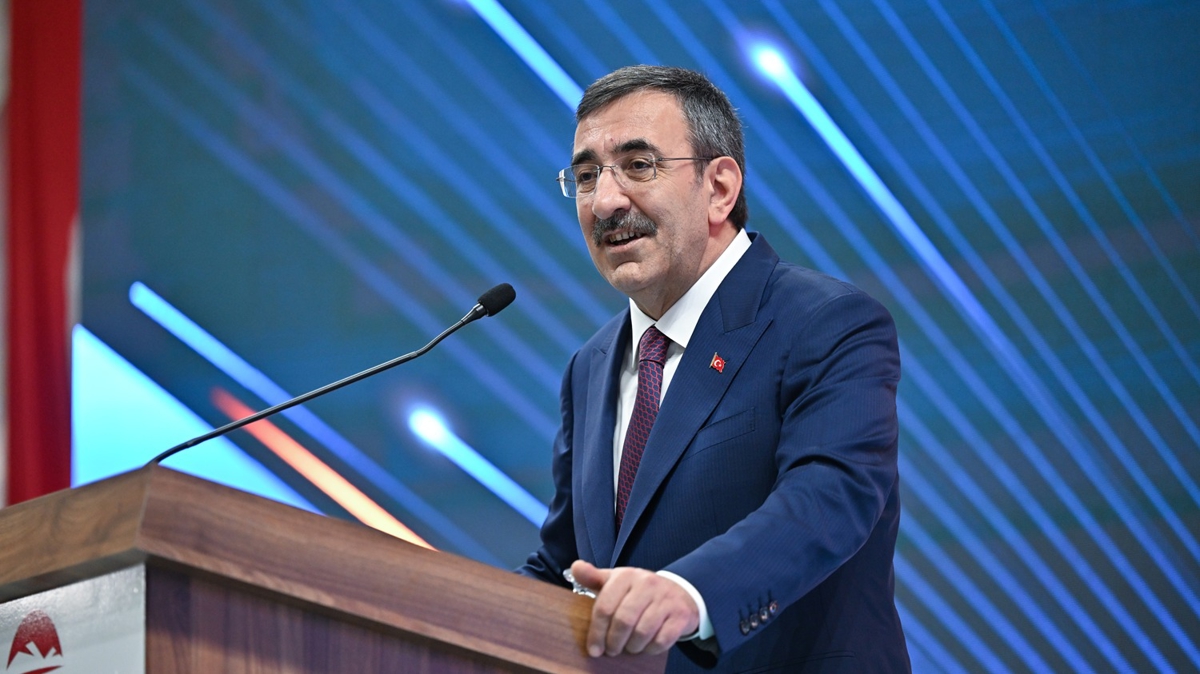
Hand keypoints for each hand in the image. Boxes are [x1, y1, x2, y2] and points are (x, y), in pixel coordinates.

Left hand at [570, 560, 699, 656]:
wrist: (679, 592)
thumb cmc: (640, 591)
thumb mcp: (616, 581)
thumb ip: (594, 577)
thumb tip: (575, 567)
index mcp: (626, 576)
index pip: (605, 606)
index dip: (596, 632)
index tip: (593, 649)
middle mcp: (647, 584)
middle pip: (623, 621)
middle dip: (613, 642)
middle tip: (611, 651)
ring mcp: (665, 600)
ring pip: (642, 633)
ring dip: (632, 647)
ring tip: (628, 648)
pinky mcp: (680, 616)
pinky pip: (661, 640)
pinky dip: (650, 649)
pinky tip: (645, 647)